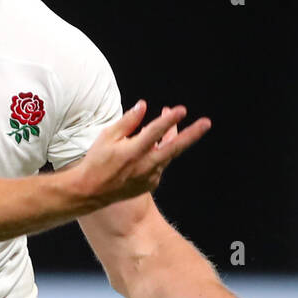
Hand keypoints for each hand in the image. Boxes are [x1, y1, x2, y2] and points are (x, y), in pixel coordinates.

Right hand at [73, 101, 210, 207]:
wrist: (91, 191)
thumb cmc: (97, 160)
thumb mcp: (107, 136)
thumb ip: (127, 121)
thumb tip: (143, 105)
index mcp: (132, 151)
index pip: (155, 132)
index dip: (169, 120)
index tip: (181, 110)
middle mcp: (144, 166)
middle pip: (173, 148)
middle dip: (192, 135)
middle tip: (207, 123)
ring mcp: (149, 177)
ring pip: (168, 154)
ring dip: (172, 139)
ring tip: (172, 123)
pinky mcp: (151, 184)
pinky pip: (160, 165)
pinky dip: (157, 154)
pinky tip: (147, 150)